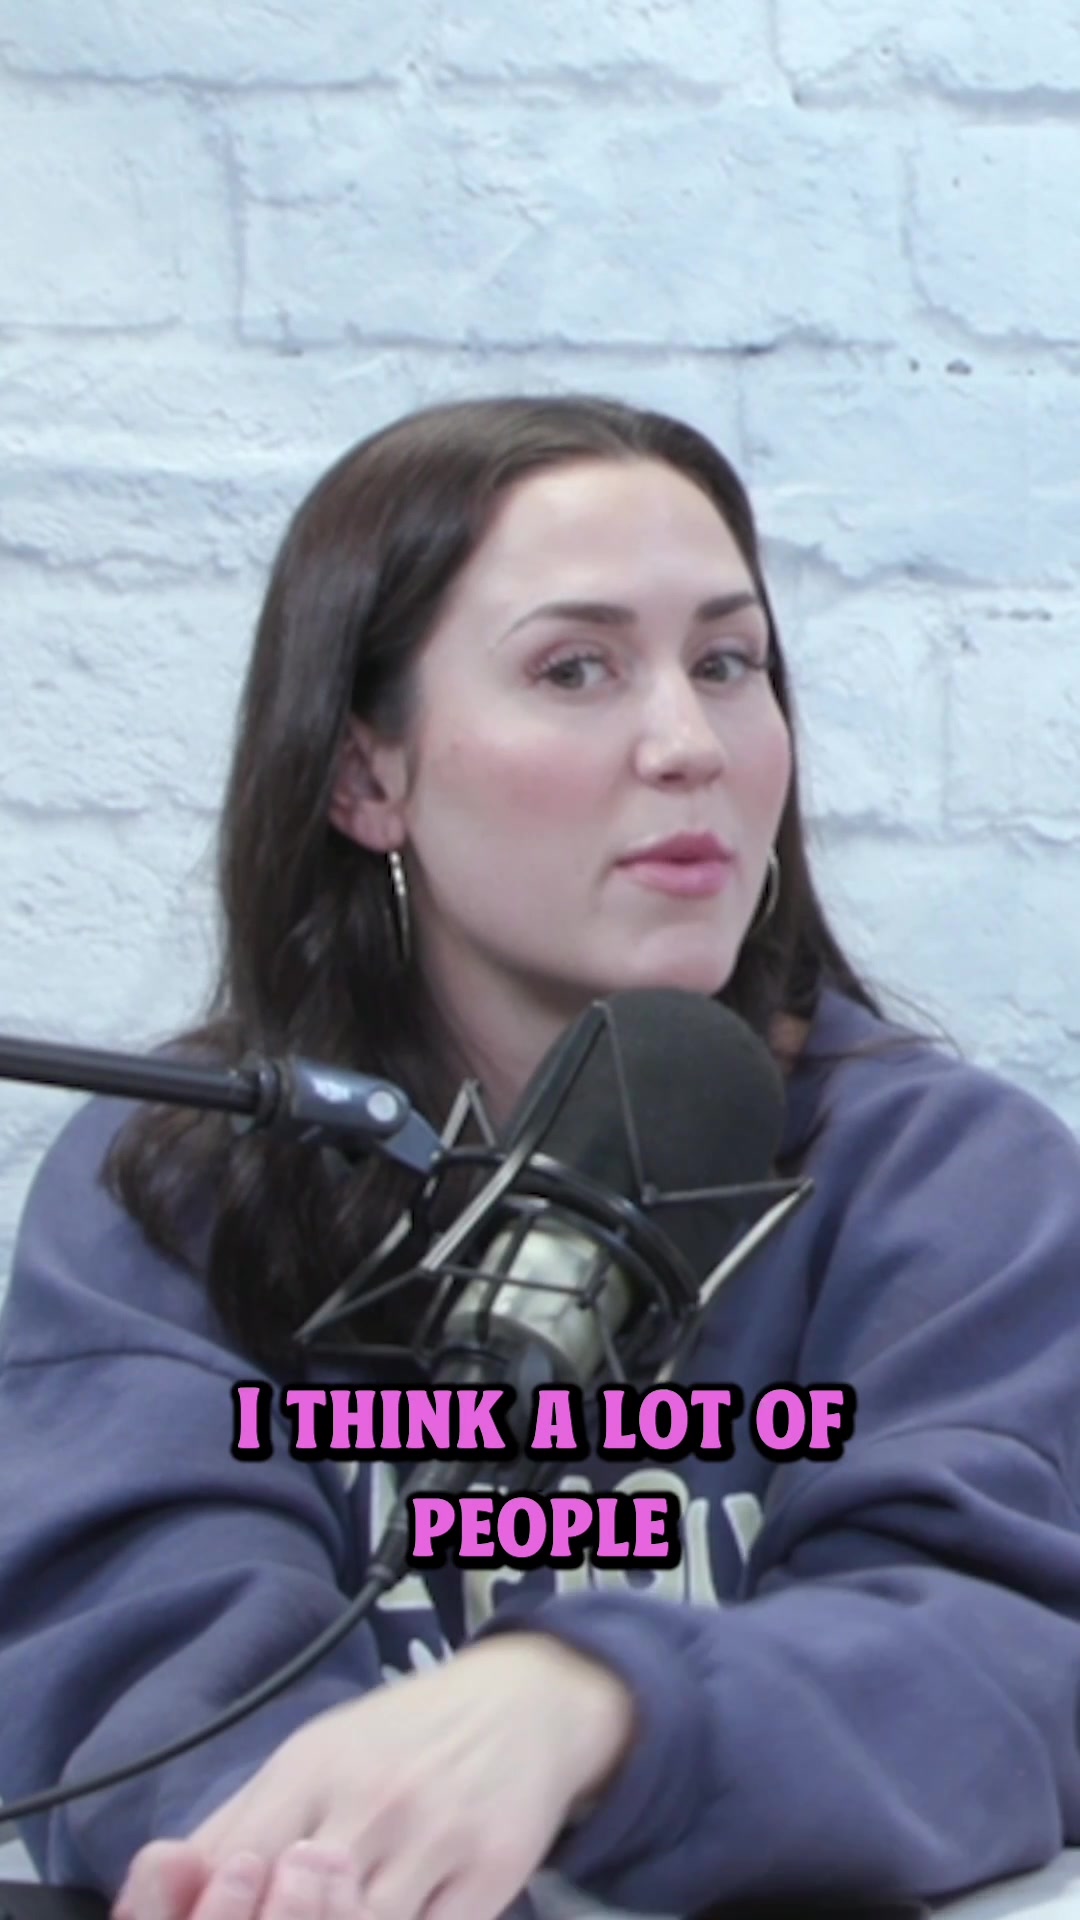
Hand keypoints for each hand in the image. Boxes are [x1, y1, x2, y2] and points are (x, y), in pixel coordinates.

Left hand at [113, 1632, 634, 1919]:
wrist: (522, 1701)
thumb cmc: (401, 1738)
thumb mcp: (314, 1756)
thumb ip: (239, 1825)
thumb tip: (167, 1889)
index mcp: (311, 1769)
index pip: (233, 1867)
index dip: (214, 1914)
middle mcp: (370, 1801)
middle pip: (295, 1911)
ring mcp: (434, 1840)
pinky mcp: (491, 1877)